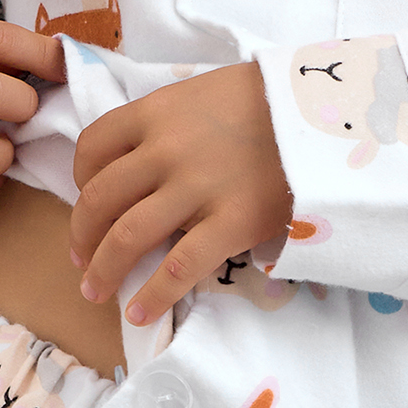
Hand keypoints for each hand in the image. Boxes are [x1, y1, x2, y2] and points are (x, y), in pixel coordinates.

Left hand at [69, 62, 290, 324]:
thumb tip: (142, 161)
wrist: (327, 113)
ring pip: (127, 237)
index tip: (86, 202)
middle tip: (80, 261)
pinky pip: (176, 268)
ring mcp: (196, 188)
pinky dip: (151, 297)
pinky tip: (139, 314)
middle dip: (81, 236)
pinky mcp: (229, 223)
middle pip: (100, 200)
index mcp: (157, 112)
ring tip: (95, 292)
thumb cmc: (269, 102)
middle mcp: (166, 150)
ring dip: (103, 271)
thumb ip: (169, 123)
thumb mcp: (206, 94)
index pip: (93, 148)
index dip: (80, 181)